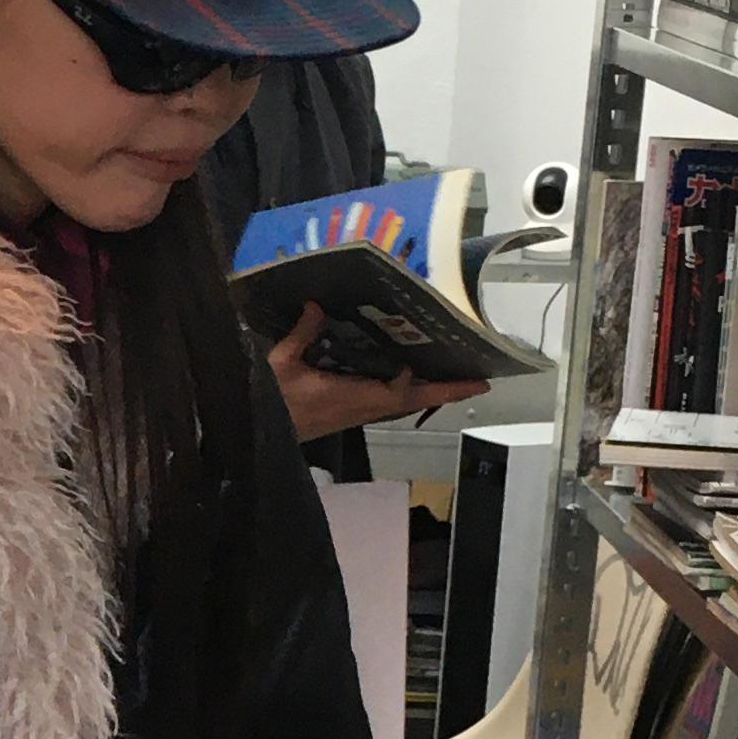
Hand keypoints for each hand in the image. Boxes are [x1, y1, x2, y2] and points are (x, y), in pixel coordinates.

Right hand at [264, 302, 491, 444]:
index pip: (395, 395)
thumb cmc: (271, 403)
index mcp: (349, 398)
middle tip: (479, 383)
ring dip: (431, 392)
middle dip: (445, 392)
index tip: (435, 371)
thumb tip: (317, 306)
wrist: (259, 432)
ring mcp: (356, 413)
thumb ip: (301, 334)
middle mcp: (360, 408)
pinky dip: (407, 390)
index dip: (419, 385)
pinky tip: (411, 378)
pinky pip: (387, 402)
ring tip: (457, 379)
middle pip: (411, 402)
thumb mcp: (281, 364)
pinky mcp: (349, 413)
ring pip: (403, 404)